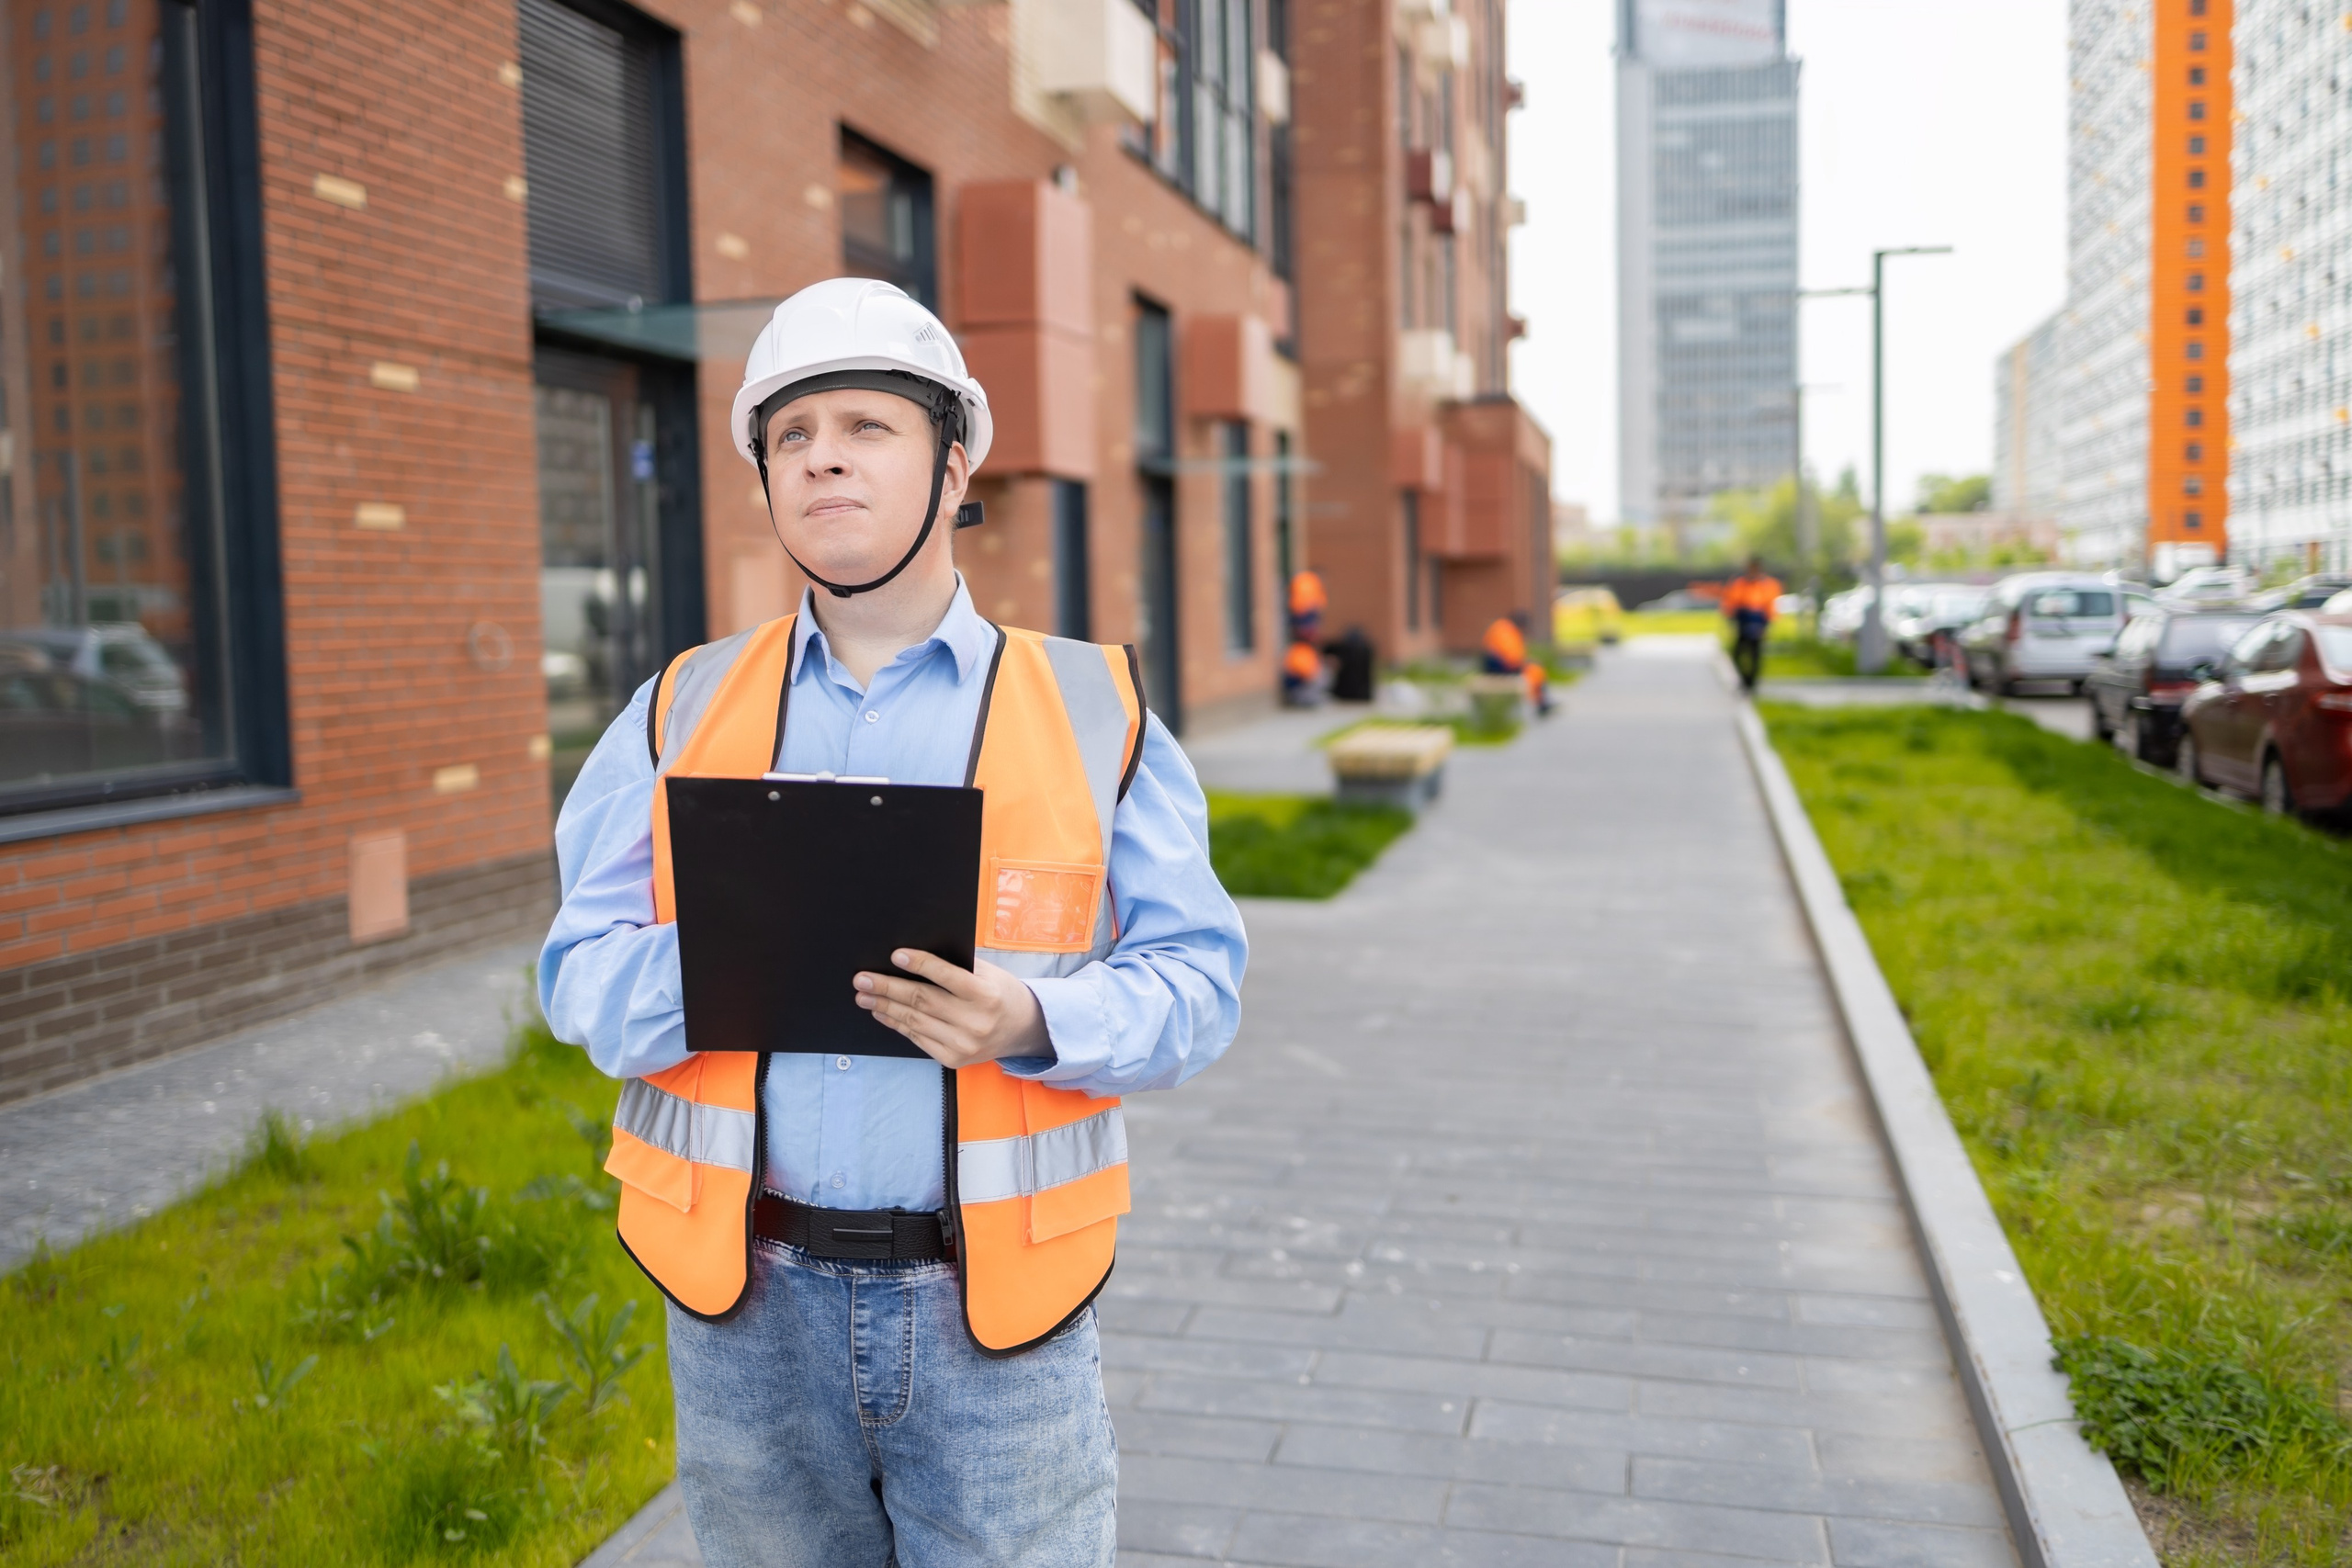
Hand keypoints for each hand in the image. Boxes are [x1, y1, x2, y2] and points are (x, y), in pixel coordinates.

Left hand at [854, 951, 1050, 1068]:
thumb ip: (957, 966)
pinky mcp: (953, 1059)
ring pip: (914, 1021)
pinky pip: (918, 1038)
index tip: (895, 955)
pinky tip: (883, 1013)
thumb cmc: (1001, 993)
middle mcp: (975, 1022)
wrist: (1023, 1030)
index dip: (919, 964)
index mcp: (986, 995)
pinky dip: (897, 1024)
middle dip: (887, 988)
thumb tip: (912, 958)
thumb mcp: (988, 974)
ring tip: (864, 996)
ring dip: (885, 1007)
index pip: (946, 977)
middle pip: (922, 1001)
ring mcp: (963, 1044)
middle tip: (862, 979)